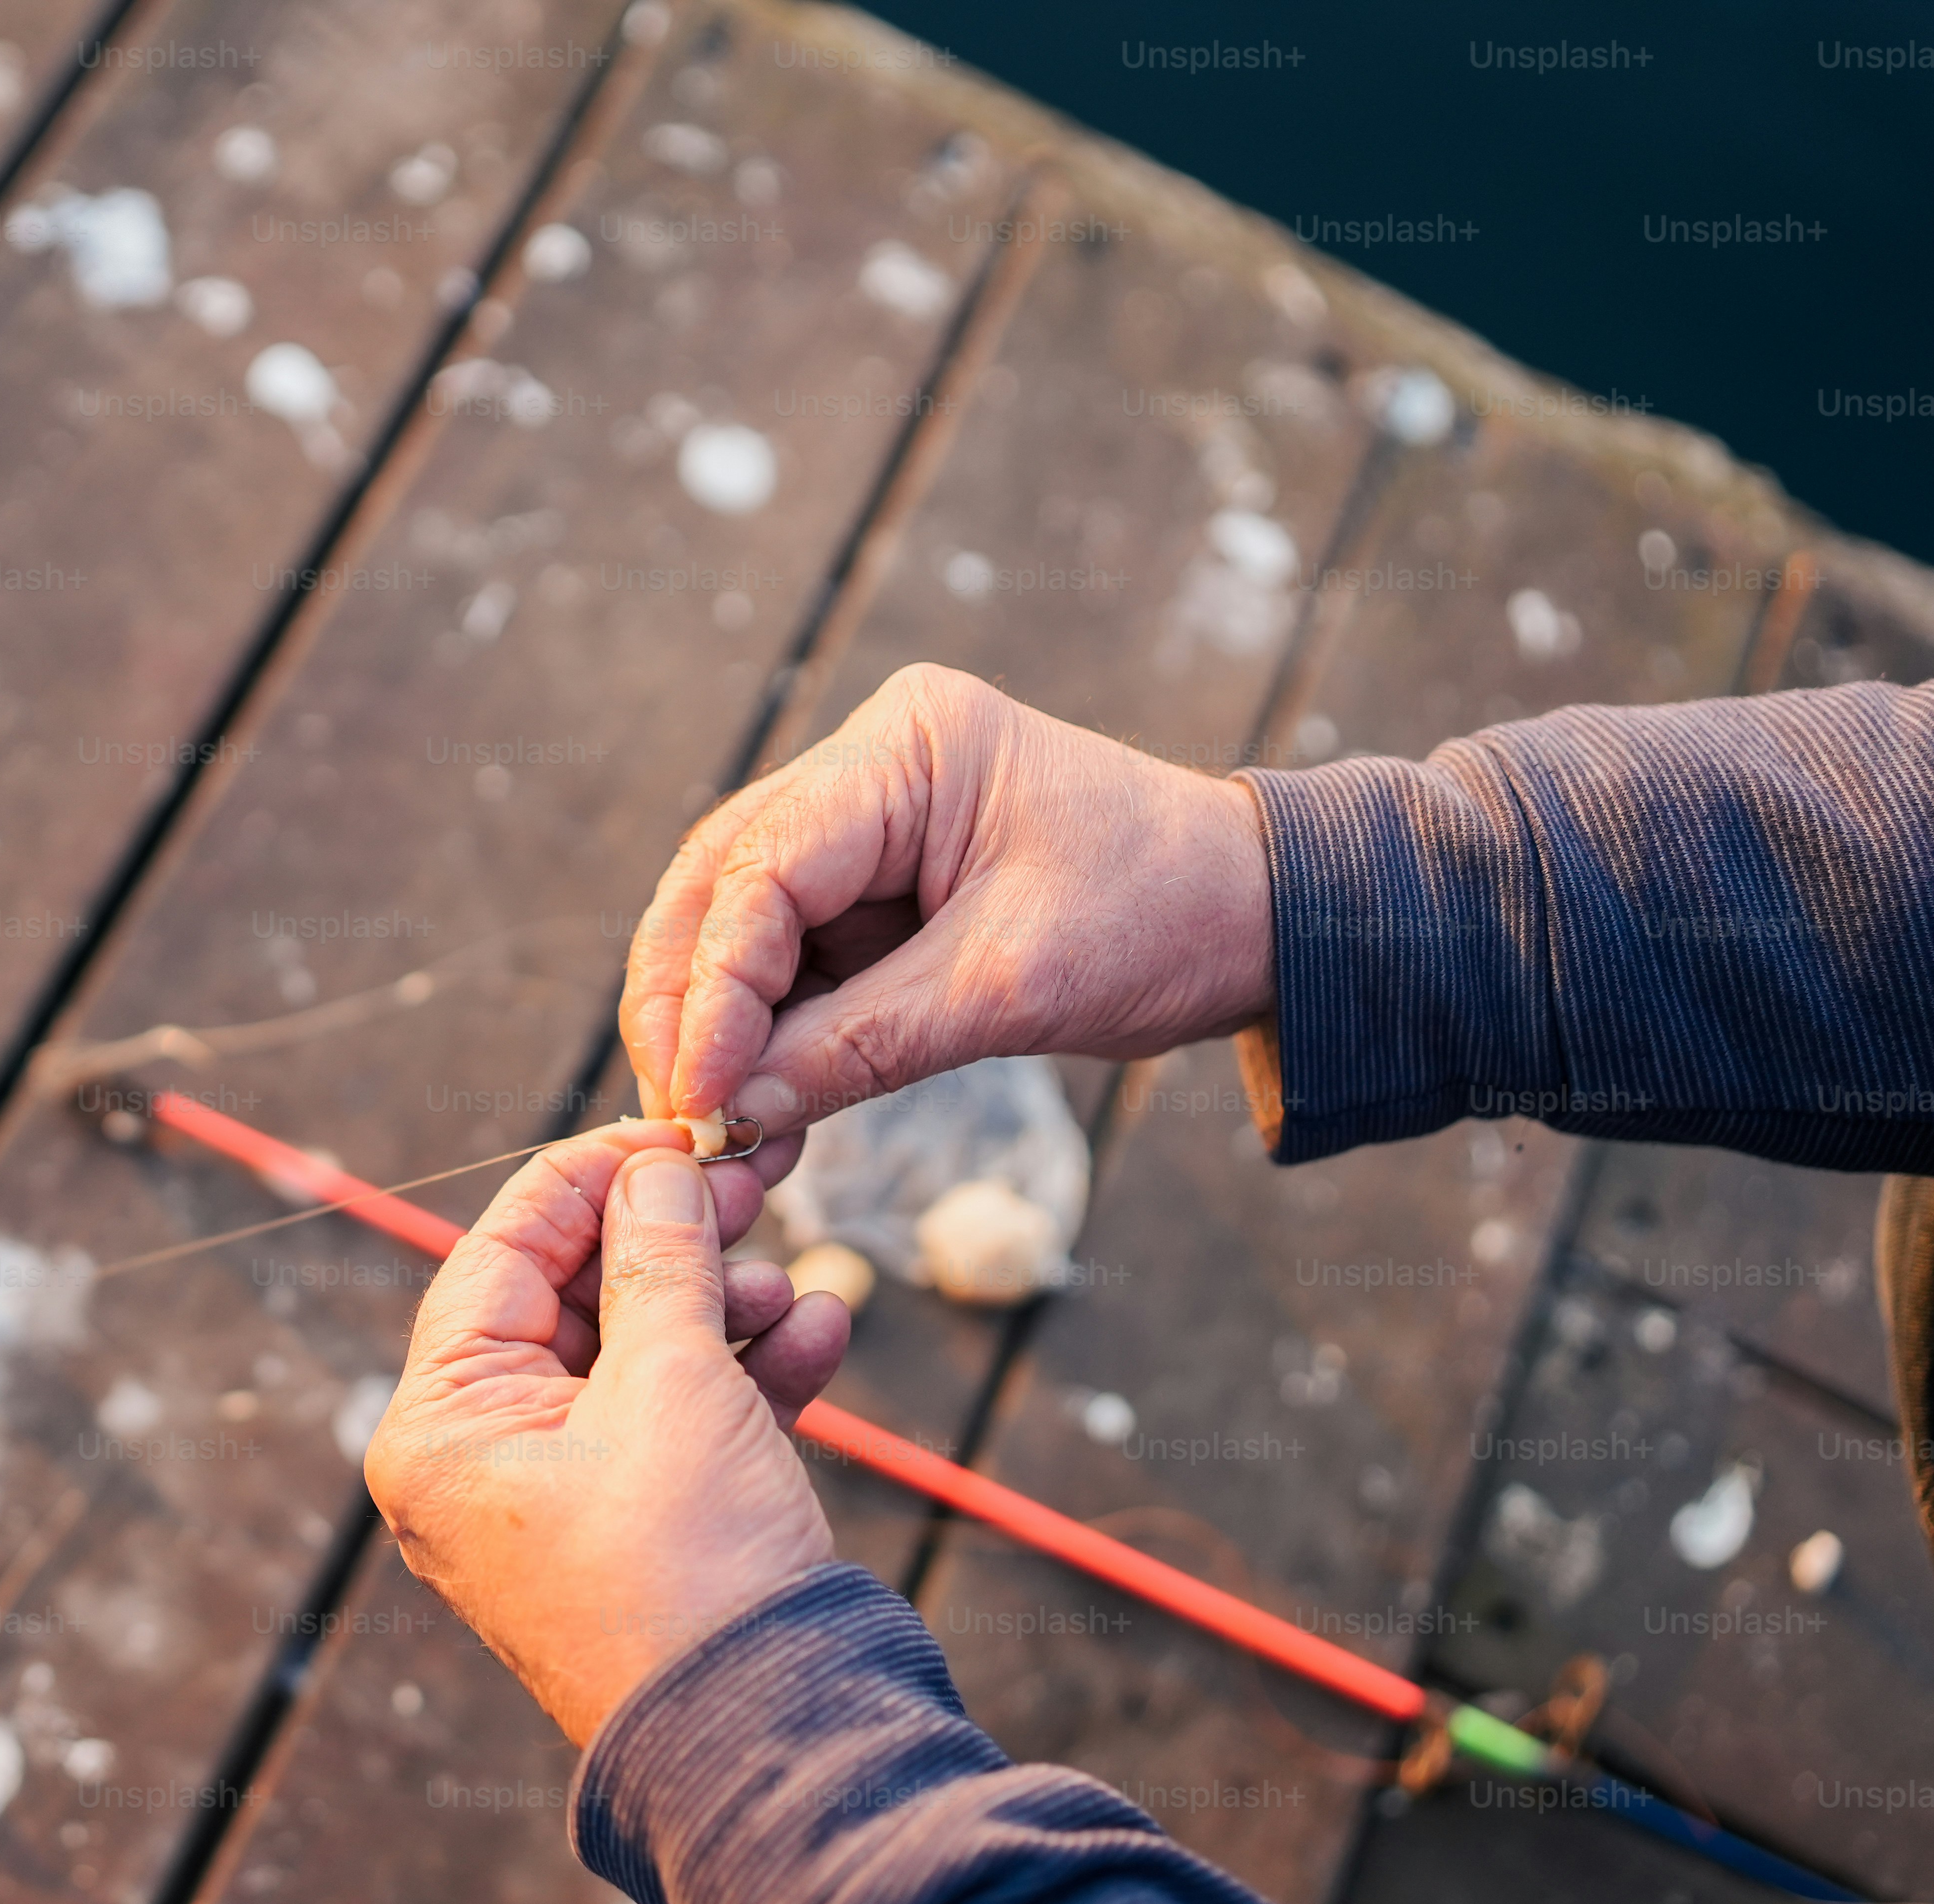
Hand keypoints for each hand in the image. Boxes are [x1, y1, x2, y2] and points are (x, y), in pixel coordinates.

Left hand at [364, 1127, 848, 1744]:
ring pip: (637, 1356)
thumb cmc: (689, 1567)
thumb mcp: (673, 1383)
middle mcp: (480, 1462)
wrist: (769, 1737)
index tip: (667, 1126)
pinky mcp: (640, 1528)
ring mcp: (562, 1499)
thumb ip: (662, 1259)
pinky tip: (816, 1336)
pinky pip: (679, 1422)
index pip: (496, 1255)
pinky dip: (745, 1377)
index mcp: (440, 1427)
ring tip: (793, 1284)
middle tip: (750, 1186)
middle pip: (571, 1300)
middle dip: (670, 1242)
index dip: (587, 1177)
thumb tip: (656, 1167)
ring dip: (722, 1308)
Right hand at [620, 664, 1276, 1143]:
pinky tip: (755, 1108)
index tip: (696, 1091)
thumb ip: (862, 1046)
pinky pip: (794, 964)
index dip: (715, 988)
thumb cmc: (1163, 918)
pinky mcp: (879, 891)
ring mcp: (868, 829)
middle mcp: (870, 770)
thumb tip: (734, 1110)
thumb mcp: (1011, 989)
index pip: (764, 869)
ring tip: (709, 1125)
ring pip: (741, 928)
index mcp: (907, 748)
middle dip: (688, 1004)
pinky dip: (768, 1037)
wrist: (1260, 918)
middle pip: (723, 886)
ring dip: (718, 1029)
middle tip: (674, 1112)